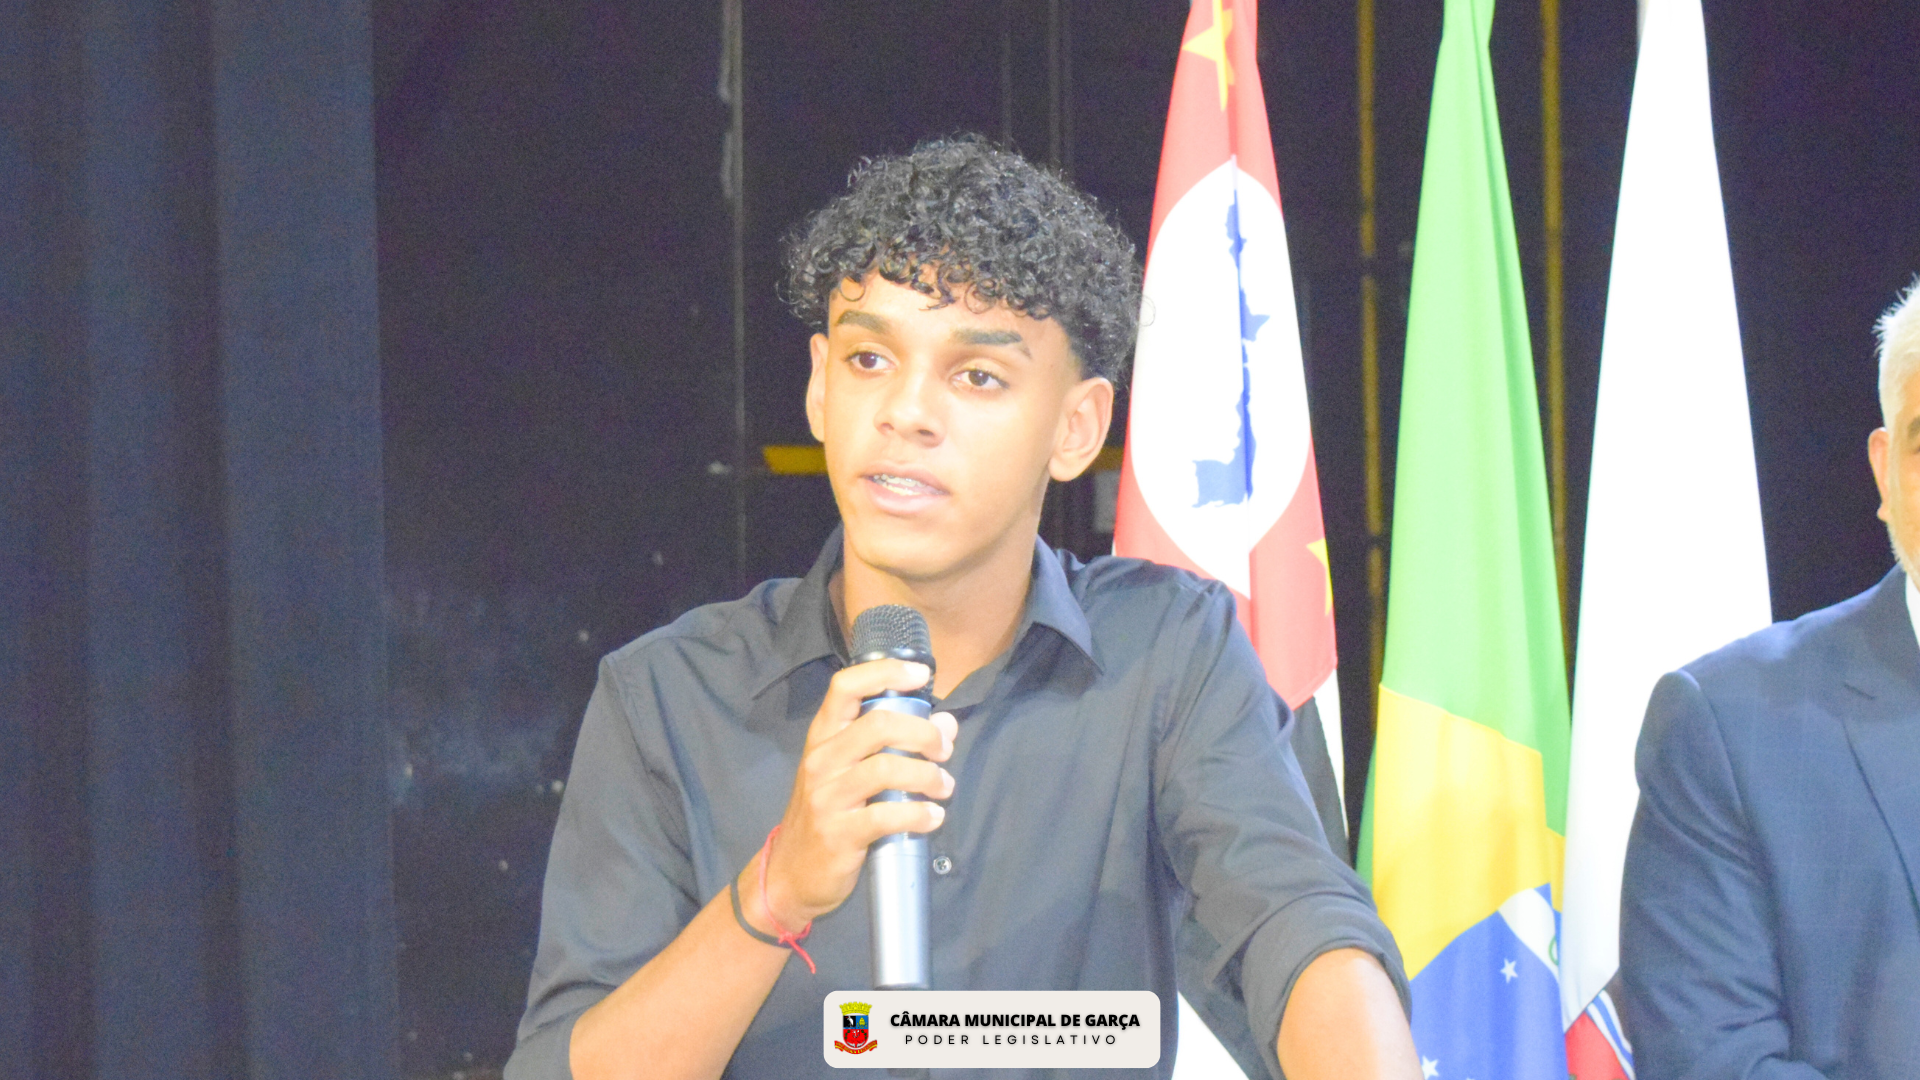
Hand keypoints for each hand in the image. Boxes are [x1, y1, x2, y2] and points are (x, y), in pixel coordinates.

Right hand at [747, 658, 956, 933]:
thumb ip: (898, 744)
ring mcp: (827, 796)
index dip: (886, 672)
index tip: (921, 675)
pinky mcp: (838, 833)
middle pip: (877, 724)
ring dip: (927, 776)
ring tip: (943, 788)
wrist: (792, 873)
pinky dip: (918, 814)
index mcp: (823, 736)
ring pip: (886, 768)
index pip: (845, 686)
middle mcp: (822, 759)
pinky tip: (933, 818)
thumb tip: (946, 724)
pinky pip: (886, 816)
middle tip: (944, 751)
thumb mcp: (854, 773)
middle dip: (923, 734)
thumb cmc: (829, 814)